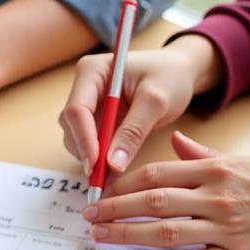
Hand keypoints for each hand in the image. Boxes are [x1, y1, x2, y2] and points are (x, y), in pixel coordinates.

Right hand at [60, 35, 220, 174]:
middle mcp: (83, 88)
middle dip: (87, 152)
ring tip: (117, 169)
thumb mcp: (157, 101)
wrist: (178, 74)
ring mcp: (88, 106)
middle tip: (105, 177)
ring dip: (92, 158)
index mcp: (92, 72)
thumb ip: (134, 131)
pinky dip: (100, 159)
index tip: (96, 165)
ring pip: (77, 140)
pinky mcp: (95, 122)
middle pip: (71, 127)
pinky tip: (117, 165)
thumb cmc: (169, 76)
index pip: (76, 110)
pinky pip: (90, 146)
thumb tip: (112, 165)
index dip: (84, 139)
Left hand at [81, 130, 249, 249]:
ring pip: (167, 232)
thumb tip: (174, 143)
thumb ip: (204, 155)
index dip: (123, 184)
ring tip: (101, 241)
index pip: (157, 174)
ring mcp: (226, 226)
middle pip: (153, 202)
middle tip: (88, 219)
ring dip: (129, 236)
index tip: (101, 192)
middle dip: (115, 210)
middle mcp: (216, 196)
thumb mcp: (244, 159)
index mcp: (215, 169)